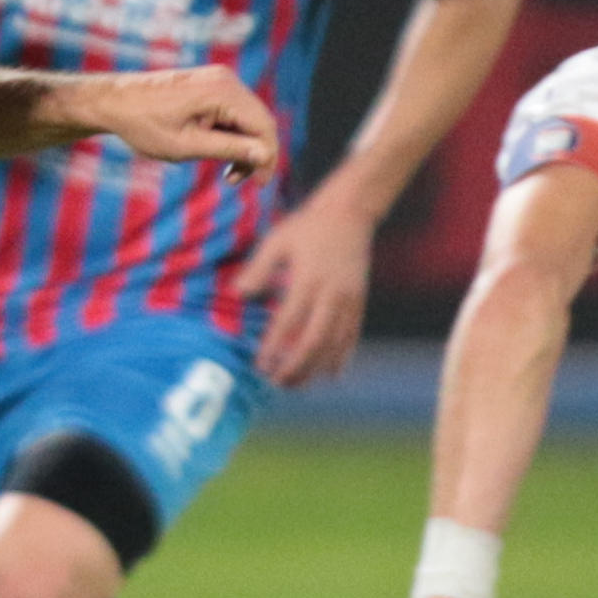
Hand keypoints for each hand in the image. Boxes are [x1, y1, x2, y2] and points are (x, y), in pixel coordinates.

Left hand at [65, 66, 280, 174]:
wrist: (114, 102)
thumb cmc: (145, 124)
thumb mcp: (187, 145)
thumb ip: (229, 148)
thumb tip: (266, 155)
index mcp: (222, 91)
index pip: (263, 126)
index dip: (268, 158)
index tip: (259, 185)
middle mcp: (226, 80)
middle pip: (260, 121)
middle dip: (256, 154)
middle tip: (238, 181)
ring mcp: (219, 80)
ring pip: (249, 119)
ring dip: (243, 147)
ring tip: (226, 173)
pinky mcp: (211, 85)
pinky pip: (234, 112)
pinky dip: (232, 135)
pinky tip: (217, 153)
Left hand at [238, 188, 375, 386]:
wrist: (350, 213)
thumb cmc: (308, 226)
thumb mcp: (278, 240)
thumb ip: (258, 268)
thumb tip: (238, 293)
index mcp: (307, 280)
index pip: (288, 322)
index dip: (274, 347)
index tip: (261, 365)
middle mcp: (330, 294)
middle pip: (314, 341)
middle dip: (295, 366)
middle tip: (277, 382)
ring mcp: (348, 300)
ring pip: (334, 344)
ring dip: (316, 368)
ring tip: (296, 384)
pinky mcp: (360, 302)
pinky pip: (352, 336)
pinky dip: (342, 358)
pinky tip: (331, 375)